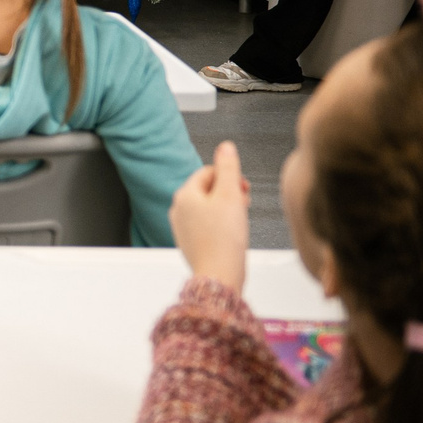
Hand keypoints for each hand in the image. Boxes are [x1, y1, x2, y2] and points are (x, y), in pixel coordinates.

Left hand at [170, 140, 252, 293]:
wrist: (219, 275)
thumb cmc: (224, 239)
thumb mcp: (230, 195)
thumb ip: (228, 168)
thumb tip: (225, 147)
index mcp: (184, 195)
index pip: (208, 172)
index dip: (230, 176)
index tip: (244, 188)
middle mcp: (178, 210)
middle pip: (208, 190)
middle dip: (229, 193)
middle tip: (244, 203)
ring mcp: (182, 227)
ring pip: (208, 208)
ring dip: (227, 208)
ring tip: (240, 220)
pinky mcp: (191, 242)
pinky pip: (207, 225)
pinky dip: (221, 225)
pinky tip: (232, 234)